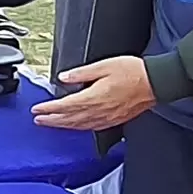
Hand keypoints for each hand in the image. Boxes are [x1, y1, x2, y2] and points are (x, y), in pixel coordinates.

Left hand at [33, 54, 153, 130]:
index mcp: (95, 96)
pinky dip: (78, 128)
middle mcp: (99, 111)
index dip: (49, 108)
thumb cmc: (133, 72)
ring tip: (50, 124)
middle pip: (69, 119)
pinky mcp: (114, 120)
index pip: (65, 106)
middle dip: (51, 120)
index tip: (37, 109)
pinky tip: (74, 126)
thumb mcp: (104, 65)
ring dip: (62, 126)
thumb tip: (64, 77)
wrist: (155, 83)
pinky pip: (91, 128)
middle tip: (38, 120)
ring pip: (79, 125)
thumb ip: (82, 73)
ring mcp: (107, 118)